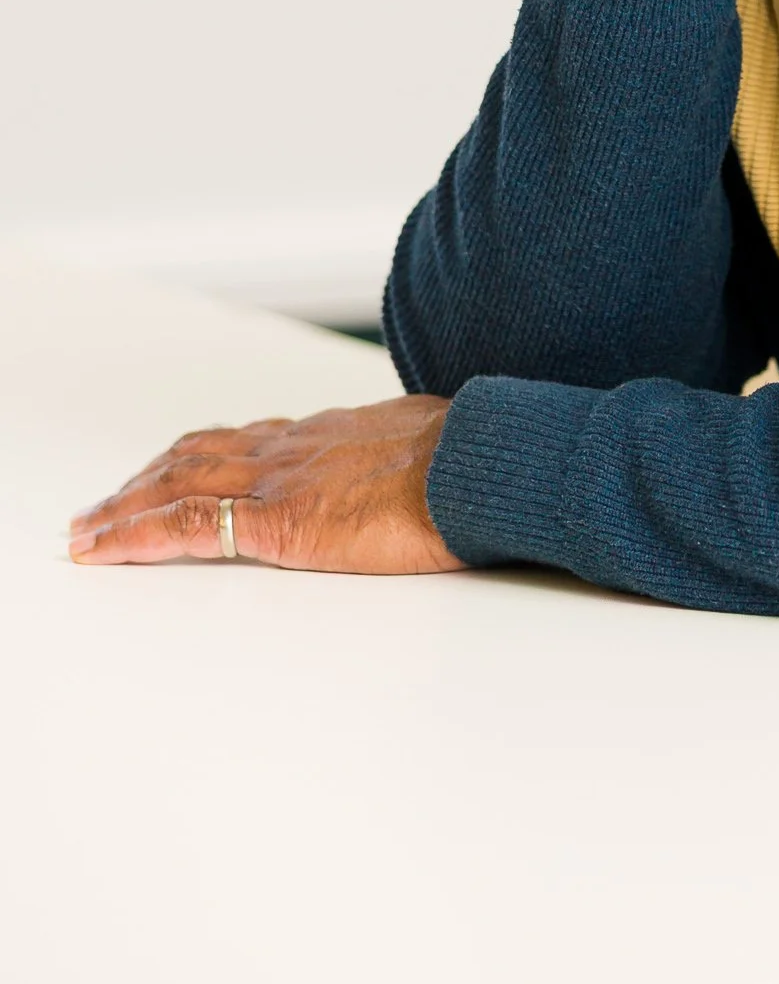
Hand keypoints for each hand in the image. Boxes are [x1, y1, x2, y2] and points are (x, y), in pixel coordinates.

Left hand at [66, 397, 464, 572]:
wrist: (482, 467)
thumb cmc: (473, 465)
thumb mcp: (432, 451)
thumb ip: (405, 463)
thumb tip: (420, 473)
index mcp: (332, 434)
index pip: (247, 440)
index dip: (200, 457)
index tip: (172, 470)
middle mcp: (294, 448)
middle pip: (197, 456)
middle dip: (145, 482)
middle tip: (104, 506)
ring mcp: (280, 481)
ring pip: (178, 483)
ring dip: (125, 505)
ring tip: (90, 529)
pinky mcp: (277, 524)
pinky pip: (188, 525)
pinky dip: (137, 535)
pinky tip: (106, 549)